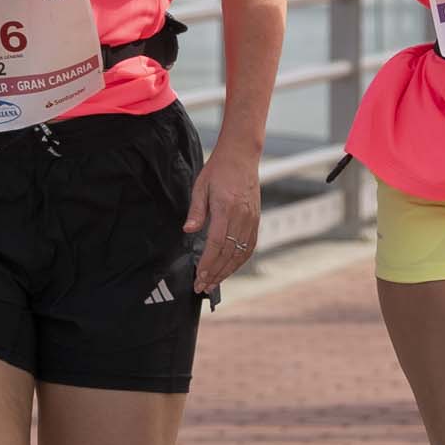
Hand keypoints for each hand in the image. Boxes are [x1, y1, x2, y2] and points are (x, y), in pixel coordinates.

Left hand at [184, 139, 264, 293]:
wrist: (241, 156)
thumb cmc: (218, 170)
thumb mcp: (201, 186)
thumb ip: (196, 211)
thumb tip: (189, 231)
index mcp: (226, 209)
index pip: (216, 244)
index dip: (207, 264)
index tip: (198, 277)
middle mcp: (242, 217)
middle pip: (229, 253)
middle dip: (215, 273)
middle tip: (202, 287)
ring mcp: (251, 219)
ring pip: (241, 253)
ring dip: (227, 271)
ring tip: (214, 283)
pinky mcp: (255, 219)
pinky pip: (250, 246)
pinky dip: (240, 261)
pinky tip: (230, 268)